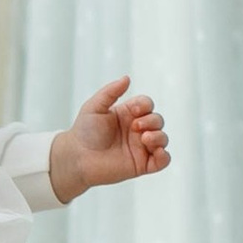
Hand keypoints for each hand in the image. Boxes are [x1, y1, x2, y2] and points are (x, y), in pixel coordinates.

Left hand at [48, 79, 169, 202]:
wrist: (77, 157)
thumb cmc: (84, 132)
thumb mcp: (95, 106)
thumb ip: (111, 91)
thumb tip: (127, 78)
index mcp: (127, 115)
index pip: (147, 105)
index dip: (144, 105)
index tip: (132, 110)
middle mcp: (136, 130)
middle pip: (157, 120)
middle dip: (151, 121)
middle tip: (135, 127)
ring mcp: (140, 147)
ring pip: (162, 139)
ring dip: (158, 136)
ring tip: (144, 138)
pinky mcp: (141, 165)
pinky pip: (162, 160)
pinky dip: (165, 156)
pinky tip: (156, 151)